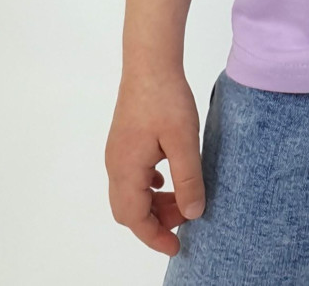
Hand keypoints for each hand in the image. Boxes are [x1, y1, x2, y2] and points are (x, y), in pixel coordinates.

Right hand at [105, 67, 206, 256]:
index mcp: (126, 169)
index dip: (155, 237)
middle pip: (129, 210)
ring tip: (182, 198)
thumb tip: (193, 213)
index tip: (177, 247)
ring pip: (131, 193)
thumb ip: (188, 179)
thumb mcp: (184, 141)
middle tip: (185, 217)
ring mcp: (118, 152)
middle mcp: (116, 165)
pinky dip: (150, 186)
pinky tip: (167, 178)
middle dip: (155, 221)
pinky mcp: (125, 140)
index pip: (135, 219)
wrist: (150, 62)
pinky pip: (132, 176)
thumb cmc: (166, 98)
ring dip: (154, 202)